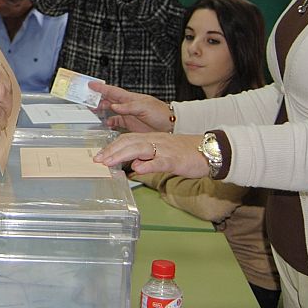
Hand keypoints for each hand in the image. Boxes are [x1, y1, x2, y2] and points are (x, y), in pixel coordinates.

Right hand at [89, 81, 172, 131]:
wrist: (171, 125)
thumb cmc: (161, 113)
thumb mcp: (145, 107)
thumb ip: (129, 107)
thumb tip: (114, 106)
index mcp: (130, 99)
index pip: (112, 91)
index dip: (101, 88)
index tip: (90, 84)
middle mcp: (127, 105)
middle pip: (109, 100)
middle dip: (97, 98)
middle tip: (86, 99)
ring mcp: (129, 115)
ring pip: (111, 111)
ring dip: (102, 110)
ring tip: (93, 110)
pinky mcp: (131, 124)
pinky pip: (117, 122)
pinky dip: (110, 123)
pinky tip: (107, 124)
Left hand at [94, 131, 208, 175]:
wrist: (209, 150)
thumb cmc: (186, 153)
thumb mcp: (163, 153)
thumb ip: (148, 157)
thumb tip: (134, 164)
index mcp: (152, 139)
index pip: (127, 139)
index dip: (112, 147)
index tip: (99, 156)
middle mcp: (156, 141)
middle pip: (129, 142)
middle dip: (111, 151)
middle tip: (98, 160)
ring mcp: (165, 149)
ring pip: (139, 148)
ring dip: (122, 155)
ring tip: (109, 162)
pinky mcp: (175, 159)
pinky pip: (159, 161)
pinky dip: (148, 164)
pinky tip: (137, 168)